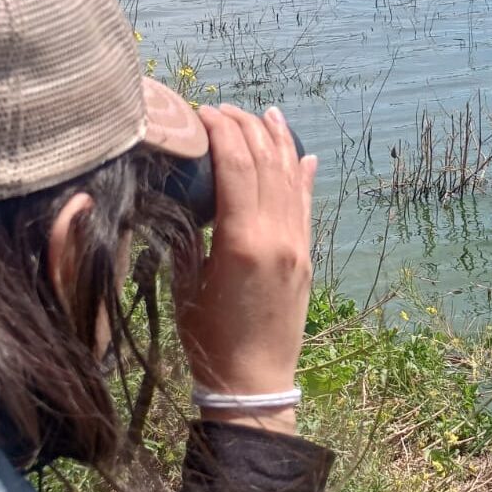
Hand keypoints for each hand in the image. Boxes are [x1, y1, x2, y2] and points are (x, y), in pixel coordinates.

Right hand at [173, 105, 316, 429]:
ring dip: (278, 142)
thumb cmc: (208, 339)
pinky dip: (303, 176)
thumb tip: (183, 193)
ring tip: (266, 114)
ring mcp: (297, 245)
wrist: (254, 382)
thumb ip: (189, 233)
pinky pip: (307, 206)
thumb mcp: (186, 282)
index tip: (201, 112)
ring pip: (291, 178)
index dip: (220, 130)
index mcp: (243, 240)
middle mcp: (277, 236)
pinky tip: (302, 155)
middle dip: (246, 128)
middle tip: (224, 108)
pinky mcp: (307, 258)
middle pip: (265, 163)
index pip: (235, 164)